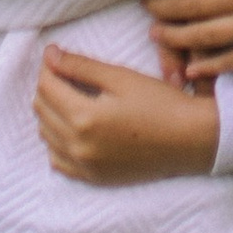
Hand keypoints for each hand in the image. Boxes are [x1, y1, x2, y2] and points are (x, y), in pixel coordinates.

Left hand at [34, 46, 220, 181]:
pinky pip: (57, 160)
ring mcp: (84, 166)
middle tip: (64, 72)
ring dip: (50, 112)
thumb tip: (50, 55)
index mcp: (85, 118)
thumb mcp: (121, 78)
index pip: (46, 87)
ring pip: (45, 134)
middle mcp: (78, 146)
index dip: (48, 66)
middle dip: (47, 86)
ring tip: (70, 96)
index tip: (55, 54)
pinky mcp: (92, 178)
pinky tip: (73, 128)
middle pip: (41, 110)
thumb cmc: (161, 104)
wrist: (191, 141)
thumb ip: (81, 66)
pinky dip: (57, 141)